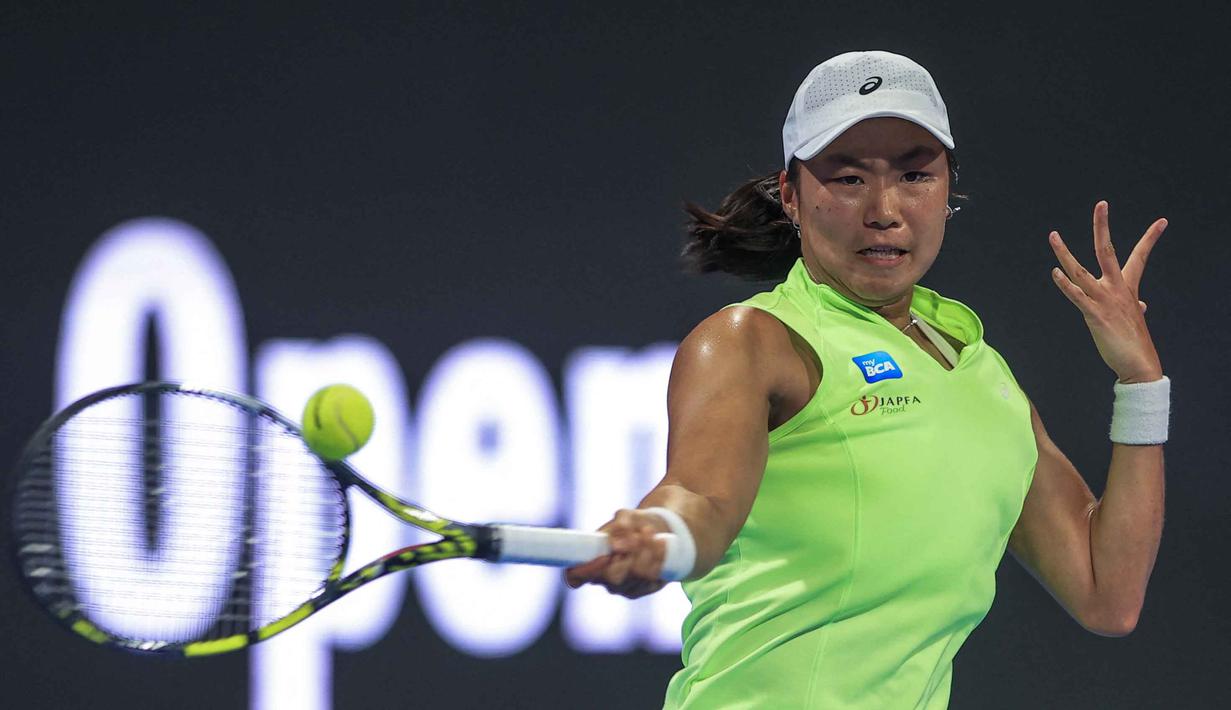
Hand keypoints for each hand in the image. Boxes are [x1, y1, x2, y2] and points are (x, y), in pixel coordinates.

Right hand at [564, 508, 670, 598]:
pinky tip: (661, 541)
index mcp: (591, 564)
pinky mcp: (646, 588)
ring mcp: (626, 587)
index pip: (575, 577)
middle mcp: (605, 580)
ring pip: (636, 576)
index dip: (584, 571)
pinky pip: (653, 577)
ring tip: (649, 531)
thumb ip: (620, 525)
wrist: (654, 528)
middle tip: (636, 536)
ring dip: (645, 551)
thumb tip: (616, 544)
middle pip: (613, 578)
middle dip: (627, 554)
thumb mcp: (625, 517)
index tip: (603, 554)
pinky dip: (658, 556)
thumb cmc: (631, 523)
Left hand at [1048, 201, 1166, 382]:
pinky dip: (1065, 284)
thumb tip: (1142, 307)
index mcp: (1127, 287)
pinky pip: (1076, 296)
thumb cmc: (1134, 341)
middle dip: (1103, 226)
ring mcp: (1104, 300)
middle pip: (1108, 250)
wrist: (1138, 363)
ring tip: (1053, 235)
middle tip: (1102, 204)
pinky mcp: (1094, 315)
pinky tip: (1054, 273)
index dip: (1151, 238)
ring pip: (1080, 270)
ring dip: (1064, 253)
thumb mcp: (1136, 318)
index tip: (1162, 221)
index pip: (1140, 256)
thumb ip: (1135, 307)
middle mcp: (1116, 289)